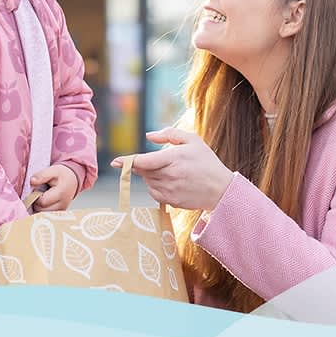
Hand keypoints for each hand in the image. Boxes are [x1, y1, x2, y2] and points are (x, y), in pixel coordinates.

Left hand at [30, 165, 78, 211]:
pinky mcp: (59, 213)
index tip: (36, 190)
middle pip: (42, 210)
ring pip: (43, 214)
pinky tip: (45, 202)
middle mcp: (63, 204)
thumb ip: (42, 175)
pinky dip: (43, 210)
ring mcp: (62, 210)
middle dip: (36, 202)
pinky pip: (47, 216)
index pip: (42, 202)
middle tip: (39, 193)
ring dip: (39, 207)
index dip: (35, 196)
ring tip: (43, 197)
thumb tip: (32, 181)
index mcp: (61, 193)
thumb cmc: (62, 176)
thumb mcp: (53, 170)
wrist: (72, 180)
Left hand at [110, 128, 234, 210]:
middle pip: (143, 171)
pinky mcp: (170, 201)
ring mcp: (169, 191)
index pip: (143, 161)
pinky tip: (172, 182)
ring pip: (147, 181)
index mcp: (174, 159)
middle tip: (160, 162)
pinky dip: (157, 186)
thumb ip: (169, 135)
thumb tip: (148, 136)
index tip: (114, 161)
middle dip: (145, 165)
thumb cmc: (206, 162)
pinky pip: (154, 192)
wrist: (220, 189)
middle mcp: (169, 176)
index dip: (127, 161)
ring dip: (151, 175)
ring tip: (171, 171)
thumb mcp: (193, 141)